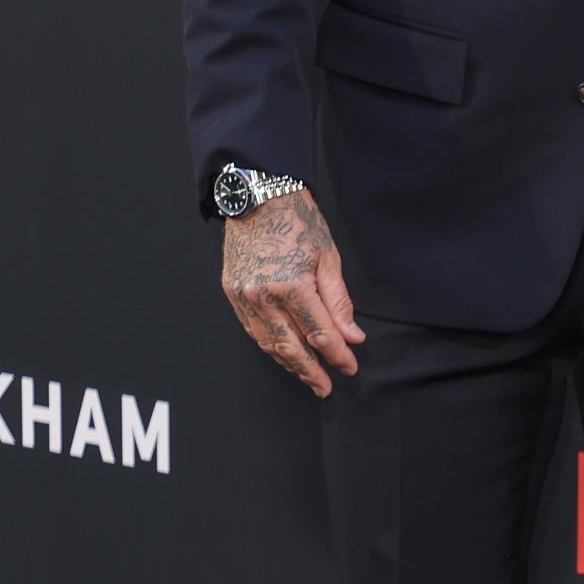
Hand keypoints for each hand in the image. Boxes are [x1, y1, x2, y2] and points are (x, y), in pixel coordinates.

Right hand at [220, 188, 363, 398]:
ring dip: (289, 364)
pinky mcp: (232, 293)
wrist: (258, 196)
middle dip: (311, 371)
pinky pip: (252, 330)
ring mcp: (244, 297)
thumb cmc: (297, 220)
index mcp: (292, 286)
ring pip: (269, 344)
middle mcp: (263, 296)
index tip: (350, 367)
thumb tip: (352, 336)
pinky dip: (270, 346)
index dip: (338, 355)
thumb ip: (338, 301)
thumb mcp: (328, 257)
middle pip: (292, 348)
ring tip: (307, 376)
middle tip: (326, 388)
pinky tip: (283, 354)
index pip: (320, 334)